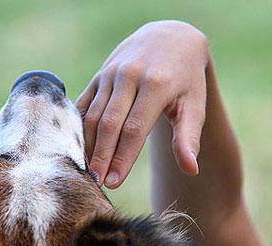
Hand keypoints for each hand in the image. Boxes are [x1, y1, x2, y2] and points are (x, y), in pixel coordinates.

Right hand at [76, 20, 209, 187]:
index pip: (134, 129)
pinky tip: (78, 149)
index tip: (115, 182)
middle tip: (97, 183)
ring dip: (88, 145)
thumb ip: (188, 137)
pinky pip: (84, 104)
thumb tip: (191, 169)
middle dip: (102, 156)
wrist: (170, 37)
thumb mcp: (194, 104)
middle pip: (109, 124)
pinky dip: (79, 128)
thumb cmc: (186, 78)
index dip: (122, 158)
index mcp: (156, 84)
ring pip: (92, 115)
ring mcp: (111, 73)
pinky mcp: (99, 75)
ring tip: (87, 171)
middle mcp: (130, 76)